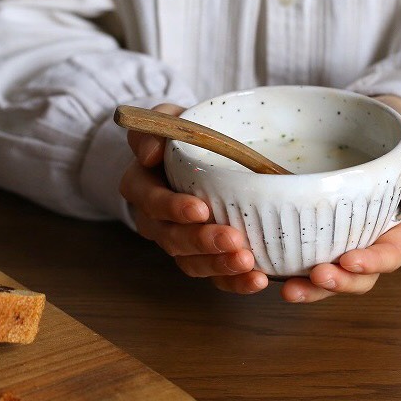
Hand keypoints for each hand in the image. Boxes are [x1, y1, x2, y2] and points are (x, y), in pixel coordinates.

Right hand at [119, 104, 268, 293]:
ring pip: (191, 263)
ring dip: (219, 266)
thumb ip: (156, 126)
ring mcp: (179, 241)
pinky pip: (213, 276)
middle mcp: (155, 219)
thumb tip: (150, 153)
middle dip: (202, 242)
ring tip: (248, 263)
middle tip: (233, 239)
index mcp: (142, 185)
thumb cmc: (183, 135)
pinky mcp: (202, 256)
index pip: (149, 199)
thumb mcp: (167, 118)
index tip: (200, 209)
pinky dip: (234, 282)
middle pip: (171, 238)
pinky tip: (257, 279)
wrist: (198, 153)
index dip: (172, 207)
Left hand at [279, 94, 400, 302]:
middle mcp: (370, 235)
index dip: (373, 262)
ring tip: (288, 289)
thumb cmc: (398, 129)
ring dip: (311, 287)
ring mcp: (342, 234)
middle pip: (358, 274)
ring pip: (330, 273)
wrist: (368, 121)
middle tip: (315, 276)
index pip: (390, 253)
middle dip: (338, 283)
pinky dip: (289, 267)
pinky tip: (270, 270)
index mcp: (399, 221)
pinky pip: (304, 253)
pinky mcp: (316, 226)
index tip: (350, 260)